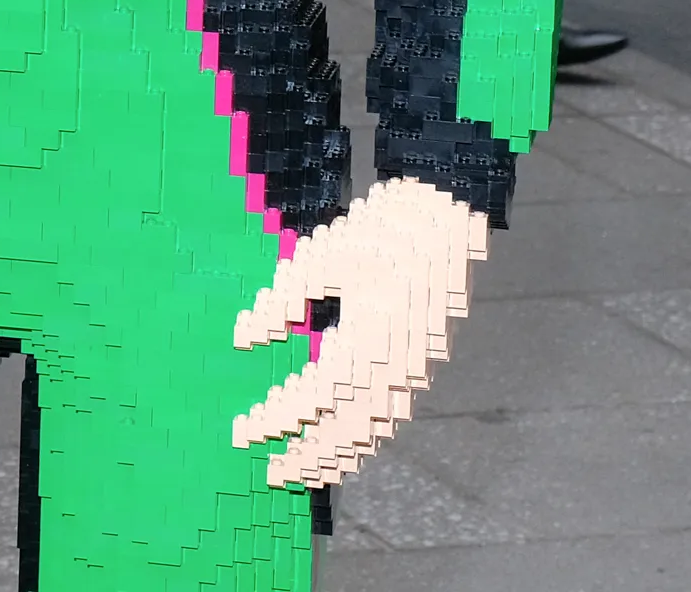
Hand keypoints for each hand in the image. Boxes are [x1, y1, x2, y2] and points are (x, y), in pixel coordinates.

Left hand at [231, 177, 486, 487]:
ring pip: (375, 430)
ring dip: (339, 454)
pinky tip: (350, 450)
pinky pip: (395, 416)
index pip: (313, 398)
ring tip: (306, 473)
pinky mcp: (425, 365)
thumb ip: (280, 303)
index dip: (278, 420)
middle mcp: (395, 366)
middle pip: (346, 429)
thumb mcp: (318, 258)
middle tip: (272, 472)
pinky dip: (370, 439)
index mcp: (367, 339)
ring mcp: (416, 370)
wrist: (446, 217)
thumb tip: (244, 339)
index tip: (244, 433)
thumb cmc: (378, 232)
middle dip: (307, 455)